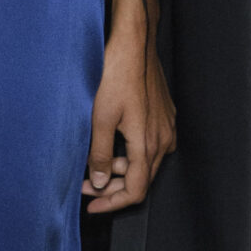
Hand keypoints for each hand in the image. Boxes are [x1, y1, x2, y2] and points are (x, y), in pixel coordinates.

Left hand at [83, 16, 175, 215]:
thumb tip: (99, 182)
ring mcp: (165, 127)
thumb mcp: (99, 118)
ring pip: (144, 162)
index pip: (135, 191)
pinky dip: (129, 153)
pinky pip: (149, 145)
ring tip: (93, 162)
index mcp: (147, 144)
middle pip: (140, 179)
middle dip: (111, 187)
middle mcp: (162, 139)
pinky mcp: (163, 115)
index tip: (91, 207)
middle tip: (84, 186)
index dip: (112, 203)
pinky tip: (111, 143)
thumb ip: (99, 155)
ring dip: (119, 169)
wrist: (133, 43)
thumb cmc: (116, 75)